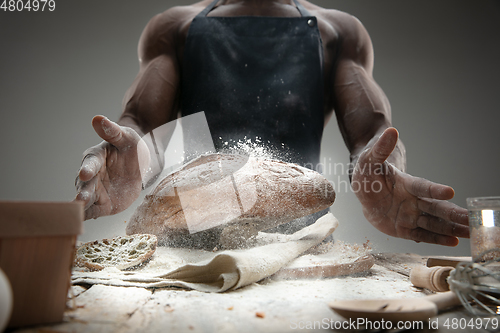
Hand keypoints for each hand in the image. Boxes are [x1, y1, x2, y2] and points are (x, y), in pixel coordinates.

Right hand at [75, 115, 149, 219]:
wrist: (139, 165)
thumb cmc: (131, 148)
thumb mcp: (127, 137)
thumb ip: (112, 131)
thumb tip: (97, 118)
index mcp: (96, 157)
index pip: (91, 162)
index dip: (88, 168)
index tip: (84, 174)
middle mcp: (92, 175)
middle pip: (85, 184)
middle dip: (83, 191)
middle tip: (80, 199)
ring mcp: (95, 190)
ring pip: (85, 199)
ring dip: (82, 206)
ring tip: (79, 212)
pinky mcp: (101, 204)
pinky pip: (91, 212)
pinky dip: (84, 218)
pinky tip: (78, 224)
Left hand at [352, 127, 468, 245]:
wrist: (364, 190)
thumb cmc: (369, 172)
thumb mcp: (369, 159)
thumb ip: (381, 149)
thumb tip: (390, 131)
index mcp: (406, 184)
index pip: (422, 187)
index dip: (434, 189)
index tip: (450, 191)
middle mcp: (413, 200)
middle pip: (435, 207)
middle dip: (453, 213)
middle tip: (471, 219)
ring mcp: (411, 215)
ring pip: (433, 222)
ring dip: (451, 228)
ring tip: (470, 232)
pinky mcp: (405, 229)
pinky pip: (421, 235)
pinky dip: (436, 239)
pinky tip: (453, 242)